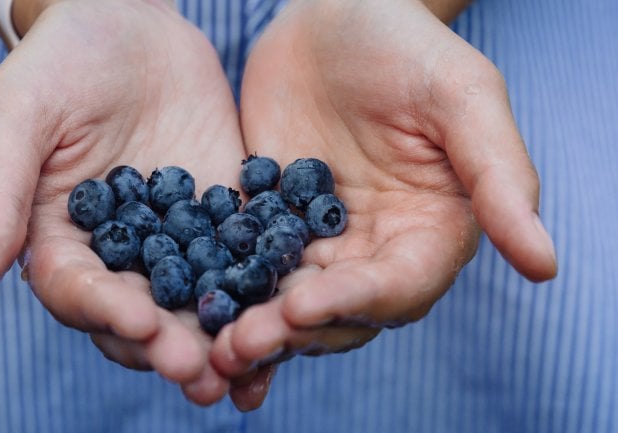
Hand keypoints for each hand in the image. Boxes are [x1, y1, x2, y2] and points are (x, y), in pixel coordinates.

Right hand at [0, 0, 264, 405]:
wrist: (130, 22)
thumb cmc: (59, 64)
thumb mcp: (16, 120)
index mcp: (61, 244)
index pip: (80, 294)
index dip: (107, 314)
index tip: (142, 326)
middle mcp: (120, 255)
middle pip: (143, 315)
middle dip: (171, 345)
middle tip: (203, 373)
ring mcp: (178, 239)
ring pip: (198, 299)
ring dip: (221, 335)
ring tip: (248, 361)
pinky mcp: (224, 215)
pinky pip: (245, 255)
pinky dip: (263, 285)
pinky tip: (288, 308)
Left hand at [211, 0, 556, 379]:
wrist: (330, 16)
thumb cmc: (404, 46)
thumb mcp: (462, 96)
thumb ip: (500, 176)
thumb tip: (546, 266)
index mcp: (429, 231)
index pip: (399, 287)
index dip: (355, 301)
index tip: (305, 304)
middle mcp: (374, 248)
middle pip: (338, 311)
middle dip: (293, 331)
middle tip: (241, 343)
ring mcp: (318, 241)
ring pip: (289, 302)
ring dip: (256, 329)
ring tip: (215, 347)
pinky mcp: (269, 226)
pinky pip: (246, 269)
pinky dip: (225, 296)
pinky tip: (194, 314)